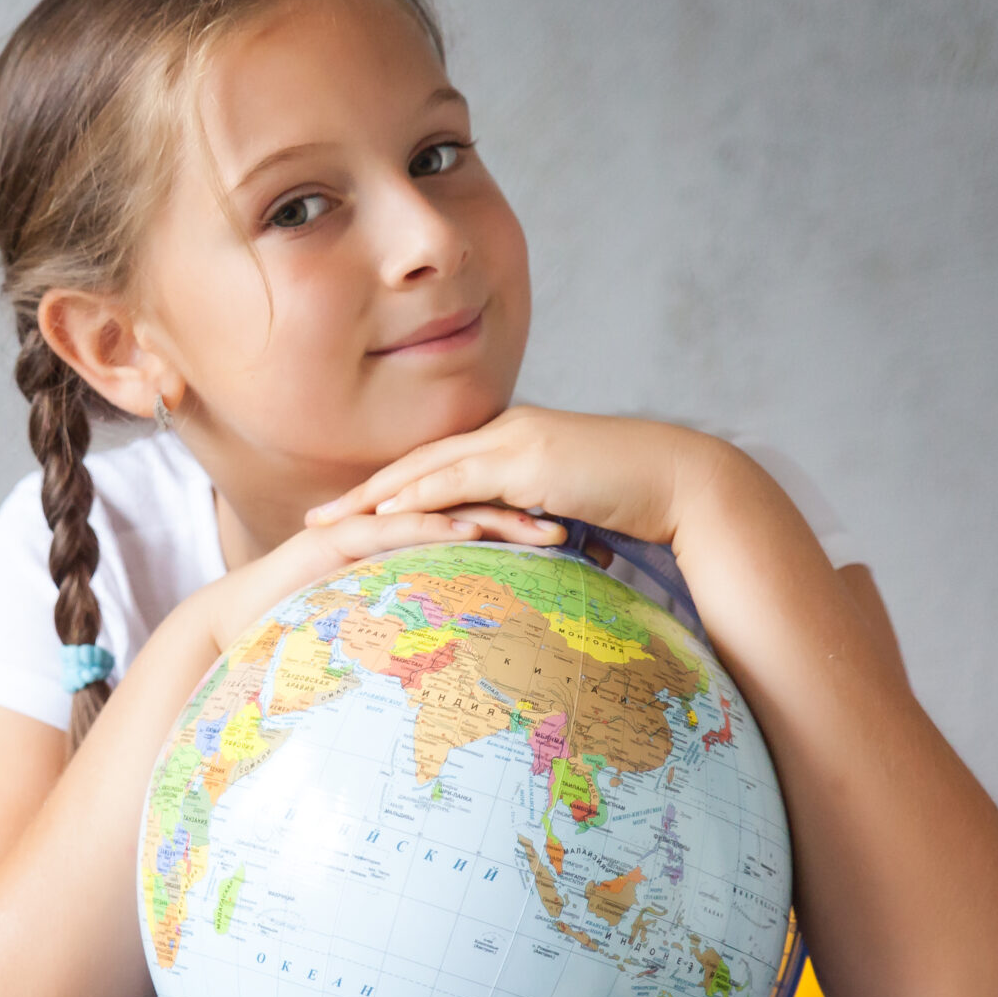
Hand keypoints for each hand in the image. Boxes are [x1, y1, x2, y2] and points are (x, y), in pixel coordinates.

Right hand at [185, 505, 557, 654]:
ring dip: (498, 519)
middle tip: (581, 530)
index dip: (528, 525)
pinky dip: (436, 527)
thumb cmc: (308, 631)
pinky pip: (396, 529)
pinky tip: (472, 532)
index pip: (480, 520)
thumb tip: (480, 653)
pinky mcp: (340, 538)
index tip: (583, 540)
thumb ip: (426, 622)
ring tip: (545, 530)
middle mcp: (391, 521)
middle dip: (528, 515)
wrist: (238, 627)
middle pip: (472, 508)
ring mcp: (366, 524)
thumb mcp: (384, 628)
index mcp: (407, 537)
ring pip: (443, 512)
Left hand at [306, 408, 726, 546]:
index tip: (351, 518)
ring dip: (374, 497)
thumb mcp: (573, 515)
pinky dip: (416, 498)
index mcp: (514, 445)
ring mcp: (514, 440)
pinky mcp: (527, 457)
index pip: (438, 469)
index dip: (392, 492)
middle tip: (315, 520)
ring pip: (426, 468)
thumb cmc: (636, 505)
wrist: (682, 482)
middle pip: (418, 463)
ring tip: (331, 525)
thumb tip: (516, 563)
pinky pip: (458, 479)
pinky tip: (382, 519)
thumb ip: (536, 529)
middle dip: (364, 493)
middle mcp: (505, 433)